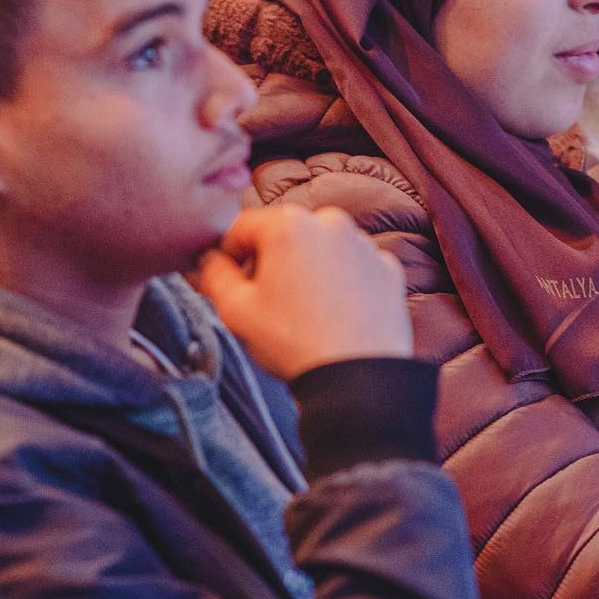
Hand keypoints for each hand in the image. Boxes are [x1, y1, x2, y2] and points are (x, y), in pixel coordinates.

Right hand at [198, 203, 412, 380]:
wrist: (358, 377)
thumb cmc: (294, 342)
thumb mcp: (235, 310)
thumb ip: (214, 275)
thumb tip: (212, 260)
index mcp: (289, 224)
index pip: (243, 227)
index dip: (230, 255)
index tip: (231, 282)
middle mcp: (331, 222)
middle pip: (285, 235)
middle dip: (271, 262)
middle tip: (267, 303)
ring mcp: (364, 244)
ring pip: (321, 249)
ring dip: (307, 271)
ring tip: (303, 313)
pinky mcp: (387, 268)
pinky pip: (352, 267)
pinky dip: (341, 283)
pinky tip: (333, 315)